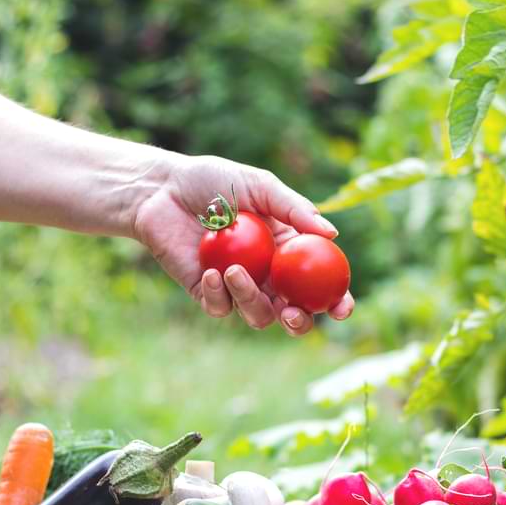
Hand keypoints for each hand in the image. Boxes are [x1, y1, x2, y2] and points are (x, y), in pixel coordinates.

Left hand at [132, 154, 353, 334]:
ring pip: (258, 316)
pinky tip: (213, 271)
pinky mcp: (207, 292)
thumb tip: (333, 234)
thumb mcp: (260, 186)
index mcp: (288, 252)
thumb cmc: (214, 181)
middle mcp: (268, 276)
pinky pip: (221, 308)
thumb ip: (295, 210)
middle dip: (299, 323)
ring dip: (251, 300)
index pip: (321, 284)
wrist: (163, 190)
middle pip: (294, 314)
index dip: (337, 301)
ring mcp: (238, 287)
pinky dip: (219, 295)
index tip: (342, 307)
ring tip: (233, 271)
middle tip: (292, 313)